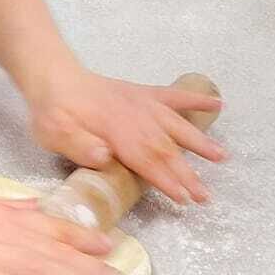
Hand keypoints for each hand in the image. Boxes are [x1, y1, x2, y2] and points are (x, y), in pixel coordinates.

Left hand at [26, 67, 225, 206]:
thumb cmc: (52, 111)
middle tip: (205, 196)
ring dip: (198, 141)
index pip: (144, 159)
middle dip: (187, 172)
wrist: (52, 76)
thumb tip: (105, 155)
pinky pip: (173, 95)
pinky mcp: (142, 93)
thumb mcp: (53, 132)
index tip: (184, 198)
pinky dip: (195, 98)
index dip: (165, 179)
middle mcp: (133, 114)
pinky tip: (217, 103)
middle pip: (165, 147)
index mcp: (113, 129)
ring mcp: (141, 102)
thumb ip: (78, 145)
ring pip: (175, 123)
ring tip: (222, 156)